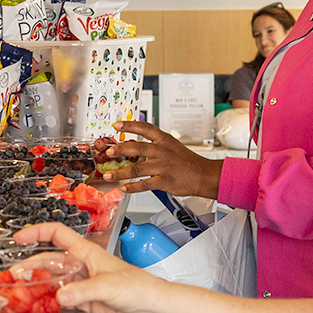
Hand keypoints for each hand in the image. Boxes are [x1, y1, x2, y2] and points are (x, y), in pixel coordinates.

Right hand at [12, 222, 166, 312]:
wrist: (149, 306)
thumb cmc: (137, 286)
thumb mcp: (108, 285)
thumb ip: (82, 291)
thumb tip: (60, 296)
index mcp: (86, 251)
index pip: (56, 234)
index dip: (36, 232)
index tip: (19, 238)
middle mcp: (80, 264)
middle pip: (48, 260)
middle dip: (30, 264)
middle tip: (14, 274)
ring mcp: (80, 282)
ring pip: (52, 279)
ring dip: (37, 283)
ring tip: (20, 289)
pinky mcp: (83, 299)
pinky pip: (60, 297)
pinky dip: (48, 299)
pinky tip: (39, 303)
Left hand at [96, 122, 222, 200]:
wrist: (203, 175)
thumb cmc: (188, 162)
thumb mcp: (172, 146)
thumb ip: (156, 145)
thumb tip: (135, 147)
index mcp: (164, 140)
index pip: (145, 128)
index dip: (129, 125)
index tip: (116, 125)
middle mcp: (162, 151)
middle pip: (136, 148)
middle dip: (119, 150)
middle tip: (108, 153)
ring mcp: (162, 166)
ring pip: (136, 169)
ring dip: (119, 173)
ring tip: (109, 176)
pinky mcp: (163, 181)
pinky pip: (143, 184)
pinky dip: (132, 187)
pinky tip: (125, 188)